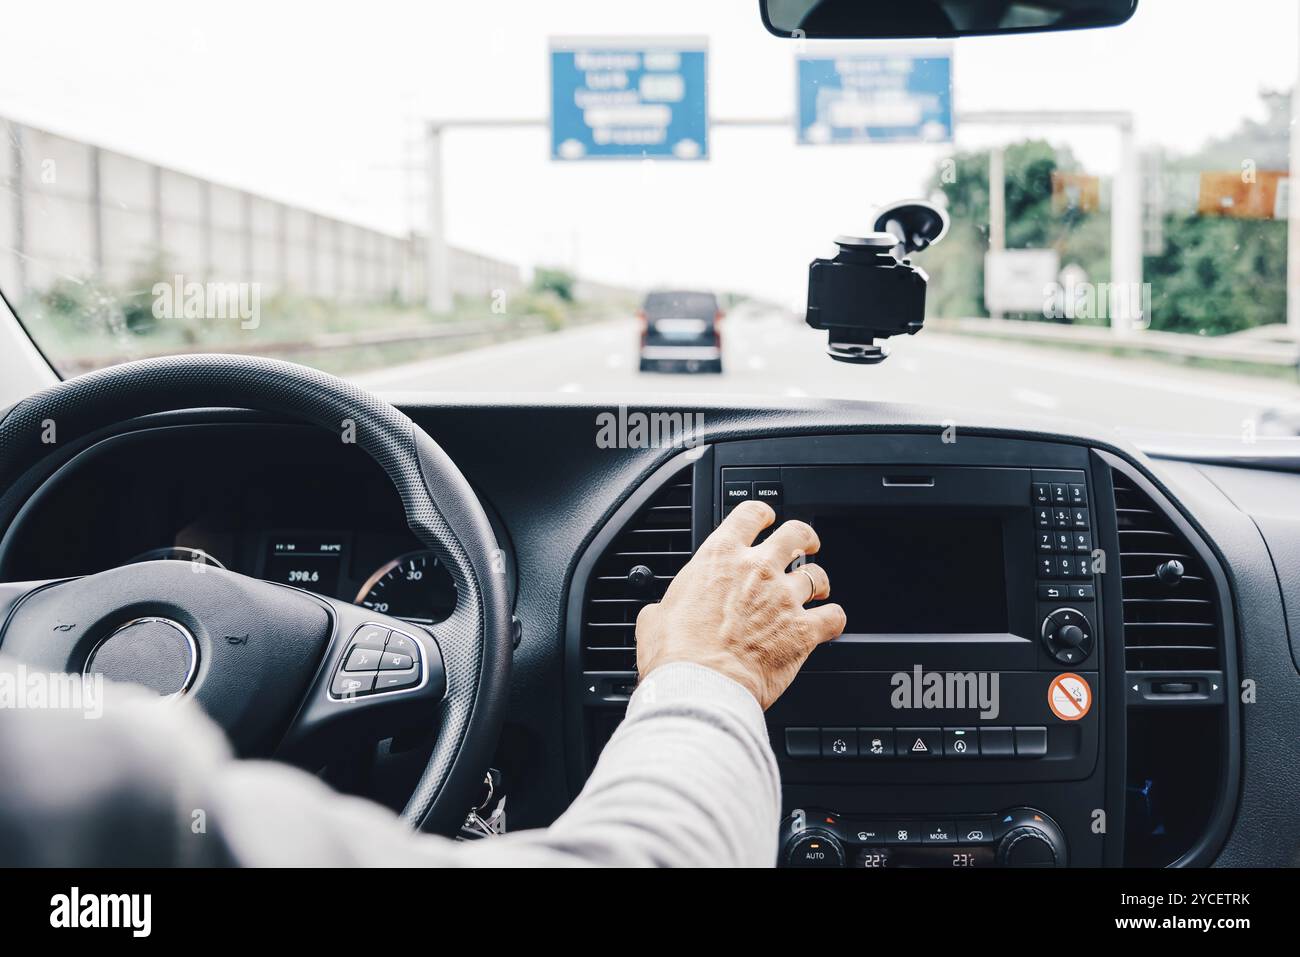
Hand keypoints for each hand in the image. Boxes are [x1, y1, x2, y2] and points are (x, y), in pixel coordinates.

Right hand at [635, 500, 845, 708]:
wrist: (701, 685)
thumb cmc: (676, 654)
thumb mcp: (655, 618)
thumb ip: (666, 607)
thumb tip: (659, 614)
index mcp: (719, 557)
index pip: (750, 514)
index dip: (762, 513)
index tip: (765, 519)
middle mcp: (757, 570)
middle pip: (796, 533)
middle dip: (804, 537)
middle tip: (805, 544)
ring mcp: (784, 598)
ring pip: (817, 575)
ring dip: (819, 582)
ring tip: (818, 590)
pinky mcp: (804, 631)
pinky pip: (834, 617)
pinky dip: (834, 619)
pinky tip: (829, 623)